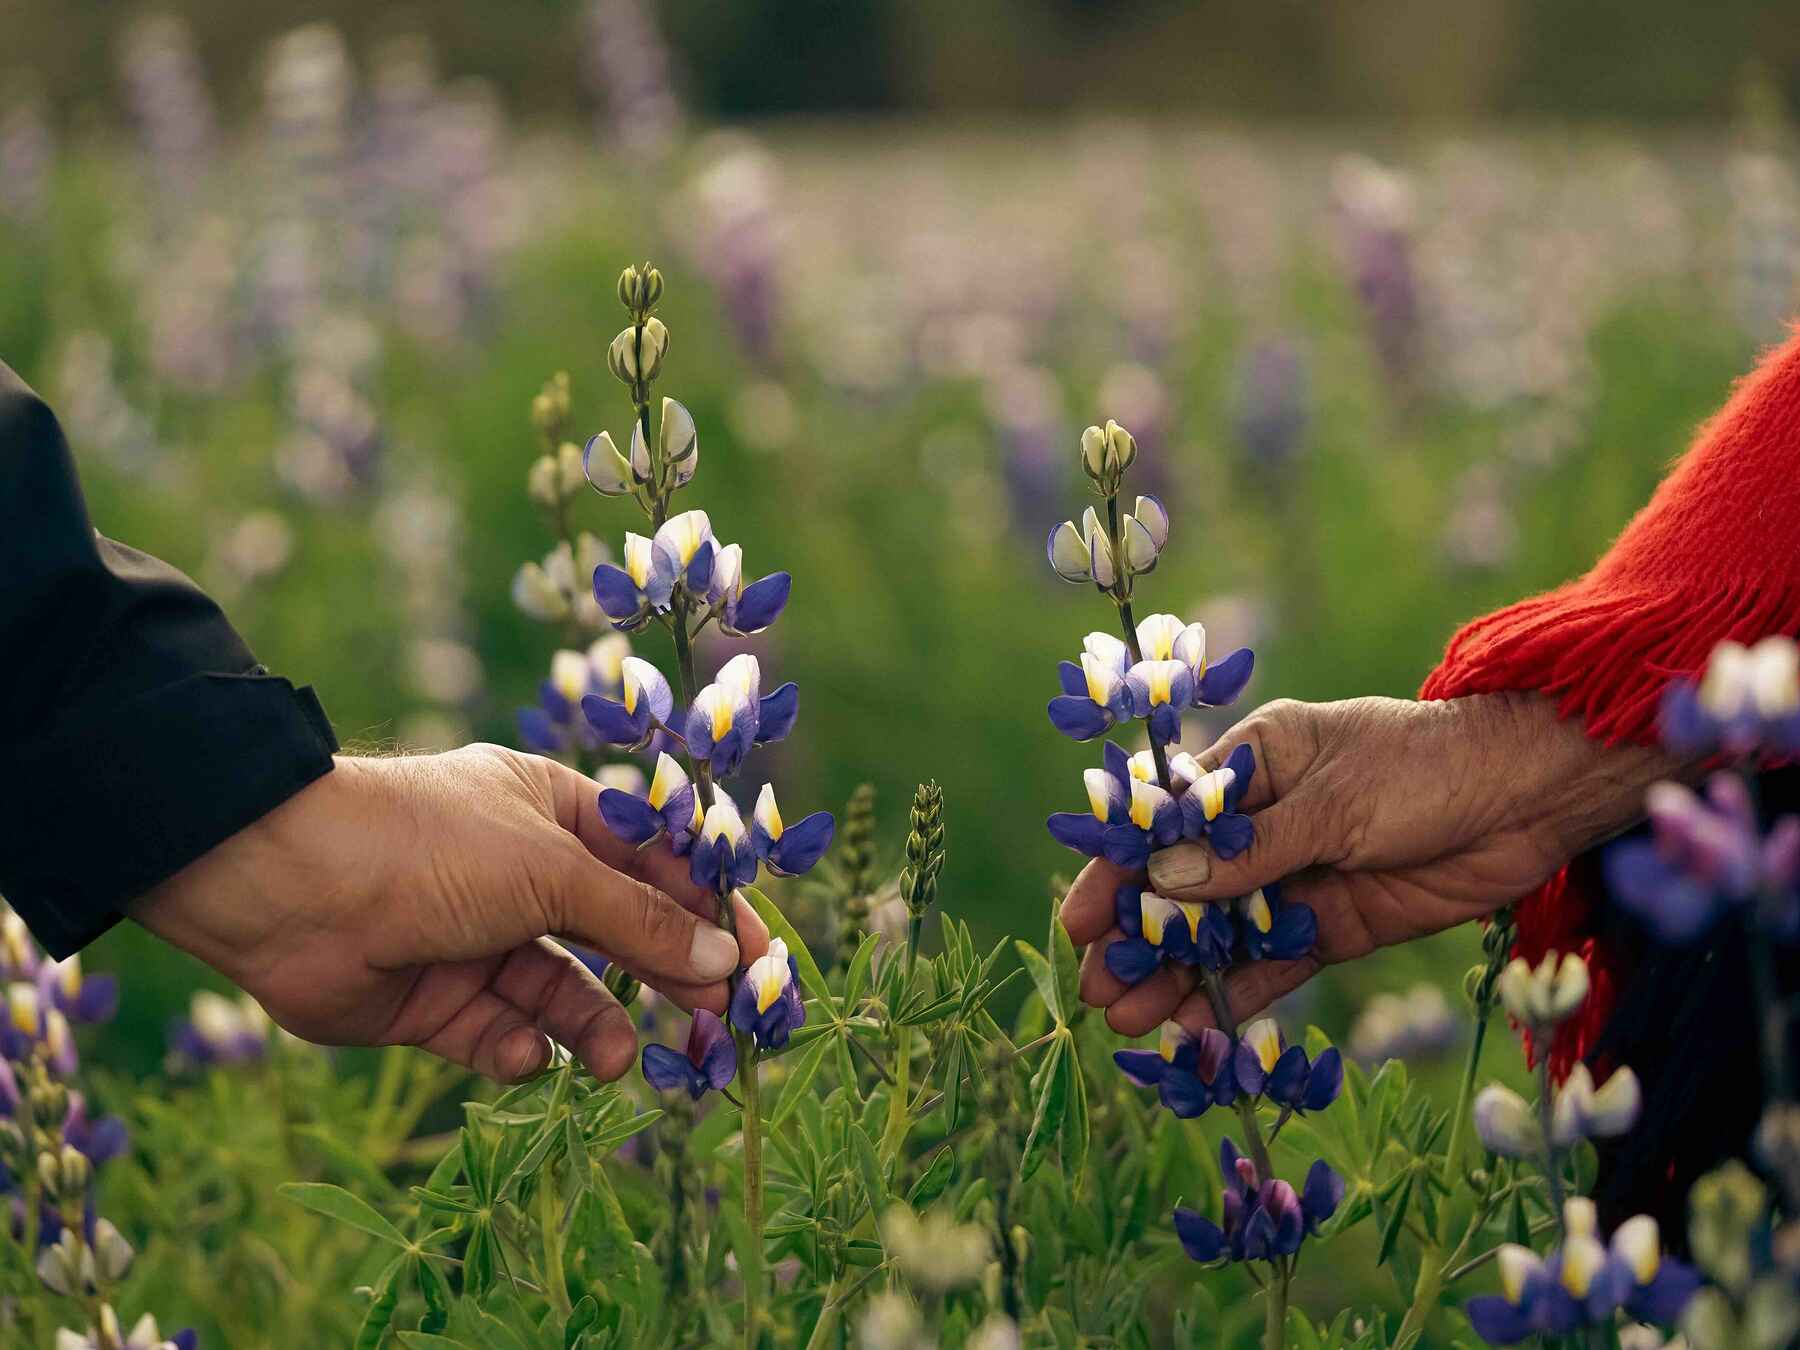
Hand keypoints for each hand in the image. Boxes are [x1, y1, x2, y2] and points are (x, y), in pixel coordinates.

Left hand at [131, 745, 768, 1082]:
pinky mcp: (436, 1002)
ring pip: (561, 993)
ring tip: (614, 1059)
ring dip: (591, 1027)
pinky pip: (498, 1033)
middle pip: (614, 934)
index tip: (757, 961)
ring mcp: (477, 939)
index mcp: (553, 813)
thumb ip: (638, 922)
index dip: (706, 910)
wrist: (286, 886)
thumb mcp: (552, 872)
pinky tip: (515, 1050)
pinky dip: (513, 1047)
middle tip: (717, 1028)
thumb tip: (723, 963)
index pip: (651, 864)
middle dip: (661, 978)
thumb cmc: (431, 844)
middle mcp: (519, 874)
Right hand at [1061, 692, 1688, 1036]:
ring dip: (1177, 974)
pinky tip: (1196, 1028)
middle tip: (1096, 989)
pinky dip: (1235, 994)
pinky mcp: (1335, 924)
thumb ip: (1252, 850)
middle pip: (1184, 884)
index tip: (1079, 920)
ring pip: (1221, 932)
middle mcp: (1266, 821)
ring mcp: (1299, 875)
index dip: (1118, 869)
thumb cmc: (1427, 767)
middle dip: (1139, 935)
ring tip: (1129, 1021)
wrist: (1532, 797)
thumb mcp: (1334, 801)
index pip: (1166, 819)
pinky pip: (1272, 963)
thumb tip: (1164, 883)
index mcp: (1254, 764)